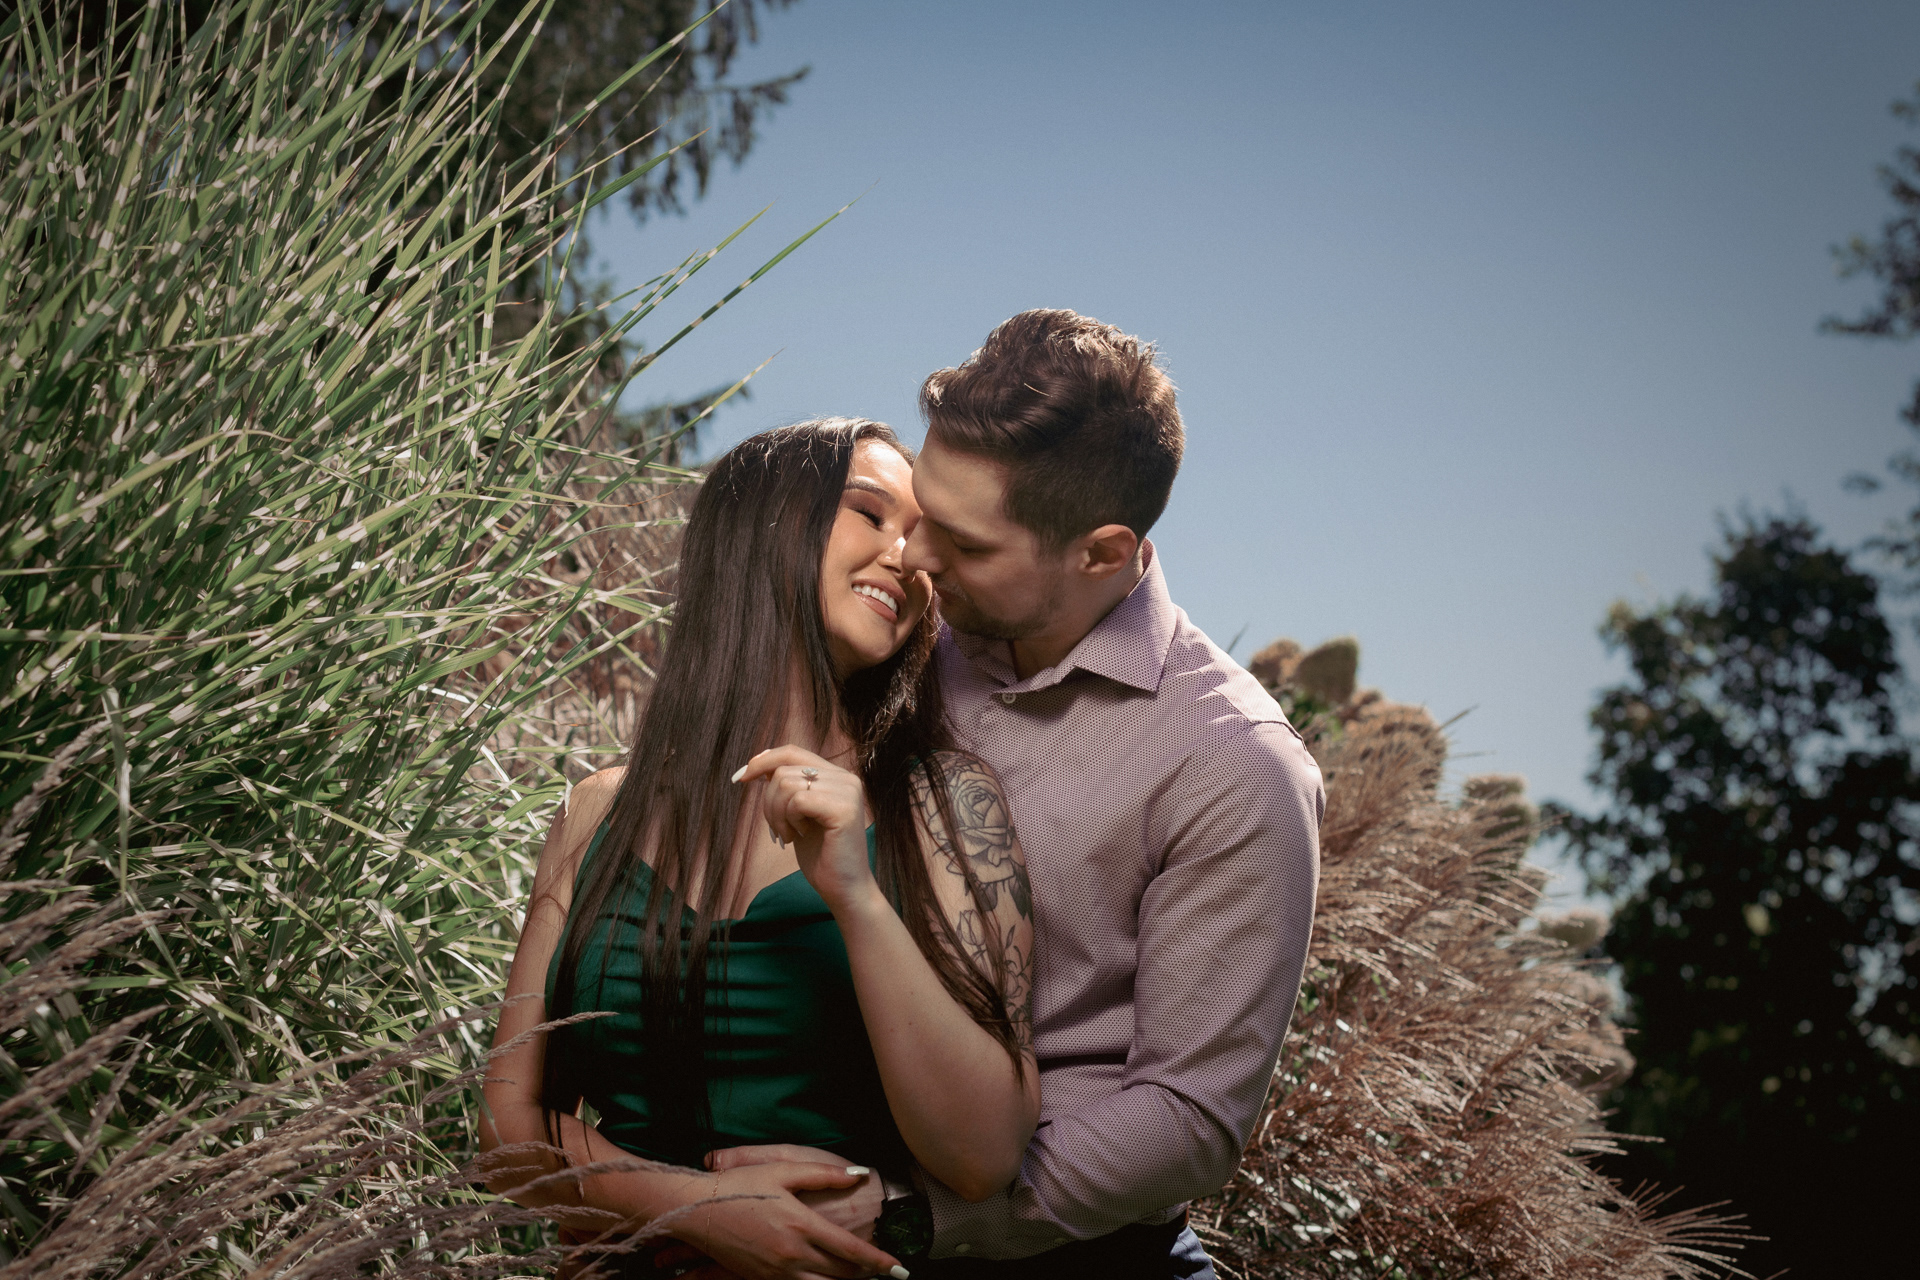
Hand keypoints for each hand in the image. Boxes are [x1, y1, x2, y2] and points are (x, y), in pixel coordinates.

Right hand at [670, 1159, 900, 1279]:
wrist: (697, 1211)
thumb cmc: (740, 1186)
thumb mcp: (782, 1171)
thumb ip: (822, 1174)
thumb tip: (857, 1173)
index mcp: (802, 1225)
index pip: (850, 1250)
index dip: (878, 1261)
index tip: (898, 1268)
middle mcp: (793, 1254)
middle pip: (840, 1274)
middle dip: (864, 1276)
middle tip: (881, 1273)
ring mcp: (776, 1271)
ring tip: (855, 1279)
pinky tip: (822, 1278)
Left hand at [732, 747, 876, 913]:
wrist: (844, 888)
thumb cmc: (821, 855)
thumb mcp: (798, 814)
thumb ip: (788, 787)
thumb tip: (759, 763)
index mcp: (836, 776)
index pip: (792, 752)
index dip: (763, 760)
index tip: (742, 777)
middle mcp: (846, 778)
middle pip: (783, 769)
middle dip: (768, 801)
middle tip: (778, 829)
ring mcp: (847, 792)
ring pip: (786, 784)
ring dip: (777, 814)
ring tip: (790, 834)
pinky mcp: (844, 809)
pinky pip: (797, 801)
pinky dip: (789, 820)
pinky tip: (799, 836)